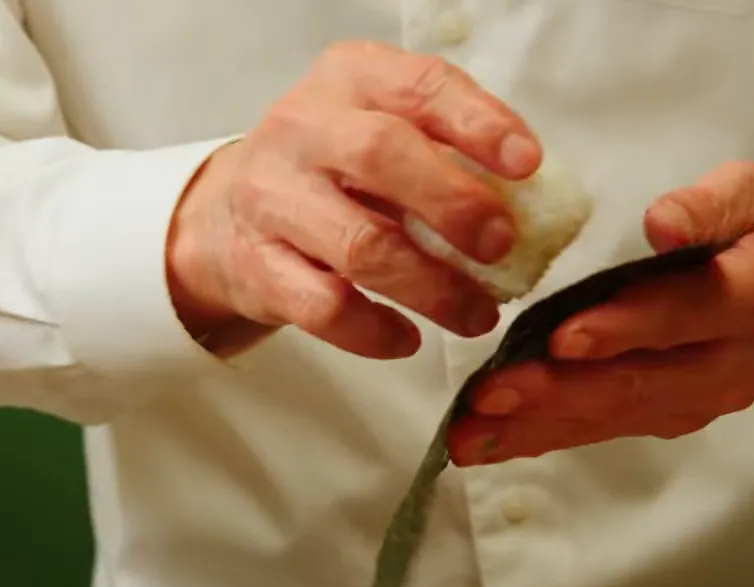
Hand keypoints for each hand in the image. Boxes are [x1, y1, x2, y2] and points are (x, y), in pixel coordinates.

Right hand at [166, 40, 543, 358]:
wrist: (224, 215)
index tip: (527, 164)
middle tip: (500, 245)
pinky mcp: (257, 266)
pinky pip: (324, 307)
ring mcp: (272, 198)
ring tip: (475, 314)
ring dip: (431, 287)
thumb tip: (529, 202)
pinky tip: (408, 339)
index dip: (479, 123)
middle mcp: (302, 129)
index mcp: (348, 80)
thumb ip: (443, 148)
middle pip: (381, 155)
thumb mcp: (379, 127)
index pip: (419, 86)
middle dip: (454, 204)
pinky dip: (374, 331)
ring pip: (359, 244)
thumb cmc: (329, 170)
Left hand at [448, 161, 753, 465]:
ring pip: (607, 418)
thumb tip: (662, 222)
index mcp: (751, 299)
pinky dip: (537, 438)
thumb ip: (710, 206)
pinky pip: (596, 430)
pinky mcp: (663, 418)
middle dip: (555, 393)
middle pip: (635, 384)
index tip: (563, 336)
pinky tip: (484, 443)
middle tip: (489, 395)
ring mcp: (692, 402)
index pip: (683, 314)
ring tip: (467, 435)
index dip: (624, 327)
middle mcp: (723, 365)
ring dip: (532, 428)